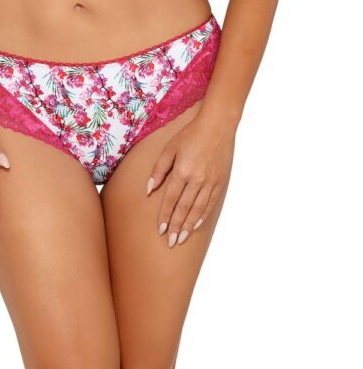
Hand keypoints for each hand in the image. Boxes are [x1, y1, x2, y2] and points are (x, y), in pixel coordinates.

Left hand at [145, 112, 235, 247]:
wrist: (217, 126)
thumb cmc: (190, 134)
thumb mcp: (170, 148)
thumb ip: (159, 169)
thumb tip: (149, 189)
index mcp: (182, 170)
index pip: (170, 199)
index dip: (164, 216)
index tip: (160, 230)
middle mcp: (196, 179)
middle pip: (184, 208)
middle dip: (176, 226)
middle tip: (170, 242)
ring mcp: (210, 182)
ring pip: (197, 210)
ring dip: (189, 226)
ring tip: (182, 238)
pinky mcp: (220, 182)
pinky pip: (210, 203)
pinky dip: (203, 216)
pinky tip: (196, 225)